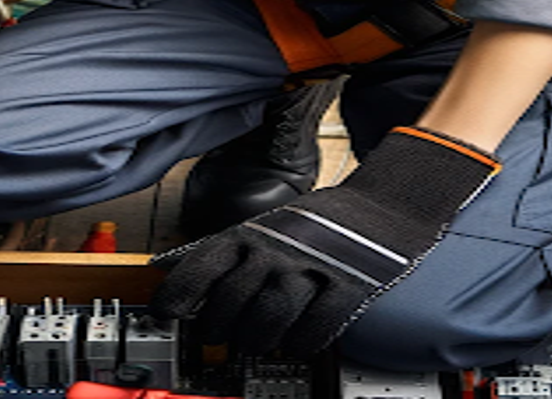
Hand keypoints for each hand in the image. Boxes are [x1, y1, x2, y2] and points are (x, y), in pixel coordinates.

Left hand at [150, 126, 498, 355]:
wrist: (386, 205)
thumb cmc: (321, 224)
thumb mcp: (270, 227)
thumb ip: (235, 254)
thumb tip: (186, 283)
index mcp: (256, 229)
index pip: (203, 263)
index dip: (178, 293)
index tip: (164, 314)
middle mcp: (281, 245)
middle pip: (233, 297)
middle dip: (216, 326)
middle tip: (215, 336)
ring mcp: (316, 264)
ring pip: (271, 313)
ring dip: (255, 338)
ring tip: (252, 344)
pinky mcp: (351, 285)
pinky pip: (319, 324)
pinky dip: (302, 342)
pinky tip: (294, 346)